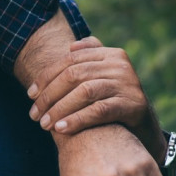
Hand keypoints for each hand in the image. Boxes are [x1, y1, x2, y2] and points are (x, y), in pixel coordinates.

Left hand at [28, 36, 163, 159]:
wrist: (145, 127)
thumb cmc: (115, 101)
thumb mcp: (103, 78)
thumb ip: (88, 60)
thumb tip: (70, 47)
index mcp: (110, 53)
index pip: (70, 60)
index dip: (46, 77)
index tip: (30, 95)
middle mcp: (120, 64)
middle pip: (74, 75)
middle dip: (50, 95)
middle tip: (35, 115)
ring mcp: (128, 83)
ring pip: (85, 92)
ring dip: (60, 109)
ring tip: (45, 124)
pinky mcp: (134, 104)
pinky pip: (99, 110)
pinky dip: (78, 119)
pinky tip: (62, 129)